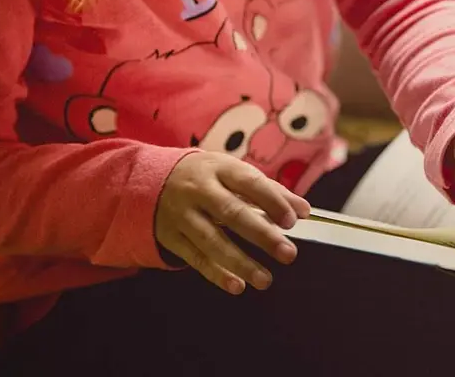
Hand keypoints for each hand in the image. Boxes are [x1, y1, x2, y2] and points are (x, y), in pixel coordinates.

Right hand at [155, 151, 310, 294]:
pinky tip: (237, 285)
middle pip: (231, 213)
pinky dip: (216, 274)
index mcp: (219, 168)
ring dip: (240, 262)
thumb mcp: (233, 172)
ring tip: (265, 279)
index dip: (271, 201)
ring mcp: (182, 214)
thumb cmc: (207, 177)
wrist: (151, 180)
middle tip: (288, 253)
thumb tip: (303, 210)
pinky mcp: (171, 237)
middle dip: (262, 235)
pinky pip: (195, 258)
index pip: (249, 182)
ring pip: (212, 240)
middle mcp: (199, 190)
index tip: (292, 220)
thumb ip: (270, 190)